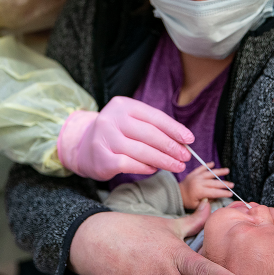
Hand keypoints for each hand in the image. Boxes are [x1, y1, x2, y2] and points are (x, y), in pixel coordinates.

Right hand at [58, 96, 192, 180]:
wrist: (84, 147)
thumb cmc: (116, 134)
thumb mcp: (132, 122)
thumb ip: (153, 127)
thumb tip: (183, 142)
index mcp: (123, 105)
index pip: (155, 117)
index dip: (175, 129)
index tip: (190, 140)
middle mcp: (112, 119)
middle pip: (150, 134)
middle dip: (172, 147)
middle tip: (185, 157)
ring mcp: (104, 138)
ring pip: (142, 151)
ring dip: (164, 160)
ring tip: (177, 166)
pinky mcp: (102, 158)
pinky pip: (130, 164)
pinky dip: (146, 168)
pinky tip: (155, 169)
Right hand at [69, 200, 235, 274]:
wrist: (94, 240)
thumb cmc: (133, 230)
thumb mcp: (166, 224)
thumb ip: (193, 222)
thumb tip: (211, 208)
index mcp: (176, 256)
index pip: (205, 271)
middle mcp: (165, 274)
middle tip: (217, 273)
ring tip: (173, 269)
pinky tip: (157, 273)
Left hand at [179, 162, 233, 208]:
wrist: (177, 193)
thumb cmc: (187, 201)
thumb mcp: (196, 206)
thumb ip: (206, 203)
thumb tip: (215, 199)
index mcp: (200, 191)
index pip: (214, 192)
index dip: (223, 193)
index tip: (230, 193)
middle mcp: (199, 182)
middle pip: (214, 183)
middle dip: (224, 184)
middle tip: (232, 185)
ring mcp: (196, 176)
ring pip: (210, 173)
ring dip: (219, 171)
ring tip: (227, 170)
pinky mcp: (194, 173)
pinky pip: (201, 168)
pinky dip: (207, 165)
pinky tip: (213, 163)